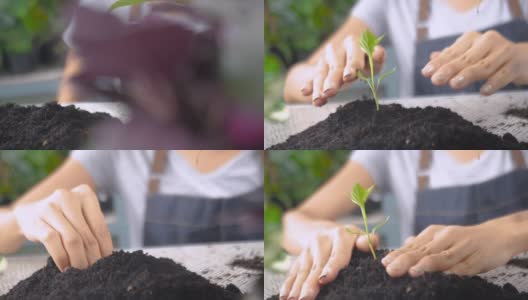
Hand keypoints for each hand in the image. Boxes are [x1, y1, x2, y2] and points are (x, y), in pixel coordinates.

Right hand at [13, 185, 112, 271]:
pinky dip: (61, 257)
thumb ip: (92, 227)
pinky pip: (53, 242)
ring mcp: (50, 207)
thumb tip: (106, 254)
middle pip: (86, 234)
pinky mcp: (36, 220)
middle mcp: (68, 197)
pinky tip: (65, 266)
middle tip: (94, 269)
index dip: (105, 246)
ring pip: (72, 239)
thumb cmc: (63, 217)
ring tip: (81, 269)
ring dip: (78, 259)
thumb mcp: (80, 215)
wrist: (29, 213)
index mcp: (85, 194)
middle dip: (92, 256)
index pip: (100, 226)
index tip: (106, 260)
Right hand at [280, 225, 377, 299]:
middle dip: (310, 284)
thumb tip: (369, 243)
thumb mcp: (358, 236)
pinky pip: (292, 273)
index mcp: (339, 236)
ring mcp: (307, 250)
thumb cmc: (347, 239)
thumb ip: (367, 241)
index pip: (337, 254)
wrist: (320, 227)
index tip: (324, 280)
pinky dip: (288, 285)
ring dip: (297, 287)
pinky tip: (285, 296)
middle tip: (307, 298)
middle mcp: (321, 241)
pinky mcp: (298, 257)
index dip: (331, 267)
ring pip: (303, 271)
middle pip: (317, 266)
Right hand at [302, 36, 385, 106]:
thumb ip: (377, 58)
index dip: (351, 66)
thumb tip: (379, 52)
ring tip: (318, 100)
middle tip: (330, 91)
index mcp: (352, 43)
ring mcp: (325, 60)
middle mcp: (337, 50)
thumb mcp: (373, 61)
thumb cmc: (365, 63)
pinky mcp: (317, 70)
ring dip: (319, 87)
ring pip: (322, 74)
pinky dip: (309, 86)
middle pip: (335, 66)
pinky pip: (312, 78)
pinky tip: (304, 92)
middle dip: (332, 80)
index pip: (353, 55)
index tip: (348, 77)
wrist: (350, 60)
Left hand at [381, 223, 515, 277]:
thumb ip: (425, 243)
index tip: (384, 263)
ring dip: (424, 264)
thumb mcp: (442, 237)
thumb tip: (405, 243)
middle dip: (404, 261)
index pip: (412, 246)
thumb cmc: (464, 240)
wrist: (497, 235)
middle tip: (390, 270)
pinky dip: (449, 271)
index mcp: (433, 234)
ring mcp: (459, 247)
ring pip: (439, 257)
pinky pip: (460, 266)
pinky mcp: (474, 258)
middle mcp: (444, 237)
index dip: (398, 255)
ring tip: (411, 271)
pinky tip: (441, 275)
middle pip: (421, 251)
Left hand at [422, 30, 527, 94]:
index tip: (426, 73)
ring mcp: (502, 52)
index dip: (439, 63)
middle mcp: (487, 41)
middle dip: (449, 69)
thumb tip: (432, 57)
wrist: (522, 59)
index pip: (452, 52)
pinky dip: (493, 83)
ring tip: (454, 84)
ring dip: (468, 75)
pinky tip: (484, 91)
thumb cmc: (490, 57)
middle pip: (466, 58)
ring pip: (483, 66)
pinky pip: (503, 75)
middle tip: (436, 80)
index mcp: (472, 39)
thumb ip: (452, 58)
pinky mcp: (515, 65)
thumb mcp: (469, 56)